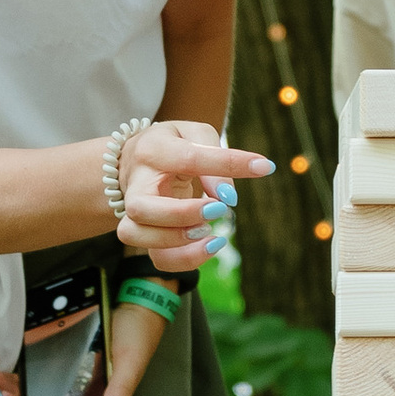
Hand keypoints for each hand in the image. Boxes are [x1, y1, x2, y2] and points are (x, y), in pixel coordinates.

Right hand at [118, 119, 271, 272]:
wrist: (136, 157)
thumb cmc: (174, 143)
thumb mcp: (196, 134)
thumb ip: (215, 157)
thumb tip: (229, 197)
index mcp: (153, 150)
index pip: (188, 158)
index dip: (225, 164)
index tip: (261, 167)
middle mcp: (136, 183)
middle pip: (141, 208)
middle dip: (182, 214)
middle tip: (218, 209)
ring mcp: (133, 212)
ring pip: (137, 235)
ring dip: (177, 241)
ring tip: (210, 234)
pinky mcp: (144, 234)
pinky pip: (156, 257)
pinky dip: (184, 260)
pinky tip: (209, 247)